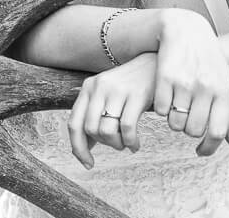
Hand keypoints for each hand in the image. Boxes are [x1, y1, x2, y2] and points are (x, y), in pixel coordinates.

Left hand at [67, 53, 156, 167]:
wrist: (154, 64)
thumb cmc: (129, 85)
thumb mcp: (107, 95)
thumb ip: (94, 116)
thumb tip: (83, 148)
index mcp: (88, 88)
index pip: (74, 123)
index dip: (78, 148)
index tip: (88, 163)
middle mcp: (99, 87)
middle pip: (91, 130)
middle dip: (104, 144)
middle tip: (117, 145)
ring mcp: (117, 90)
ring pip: (107, 131)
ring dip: (118, 145)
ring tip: (126, 144)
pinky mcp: (137, 94)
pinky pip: (127, 128)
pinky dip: (131, 142)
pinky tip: (136, 144)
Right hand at [151, 9, 228, 155]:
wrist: (186, 29)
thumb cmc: (207, 61)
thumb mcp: (223, 84)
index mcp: (223, 91)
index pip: (217, 132)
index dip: (208, 147)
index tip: (200, 151)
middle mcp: (205, 88)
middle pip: (193, 130)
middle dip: (188, 131)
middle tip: (186, 120)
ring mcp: (184, 82)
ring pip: (174, 123)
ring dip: (173, 121)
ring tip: (175, 109)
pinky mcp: (164, 77)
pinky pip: (159, 109)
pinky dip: (160, 109)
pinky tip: (165, 98)